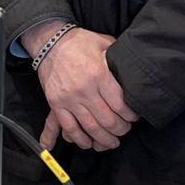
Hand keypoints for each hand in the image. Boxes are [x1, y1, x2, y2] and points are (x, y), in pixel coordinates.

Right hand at [29, 25, 133, 151]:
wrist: (50, 42)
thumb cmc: (80, 42)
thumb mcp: (105, 44)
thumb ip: (118, 61)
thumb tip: (134, 72)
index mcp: (99, 75)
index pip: (120, 105)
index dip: (130, 116)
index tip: (134, 117)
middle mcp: (84, 90)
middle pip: (107, 121)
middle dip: (120, 130)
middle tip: (125, 130)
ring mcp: (69, 99)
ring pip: (90, 128)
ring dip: (103, 140)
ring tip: (111, 143)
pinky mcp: (56, 104)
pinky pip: (69, 128)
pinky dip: (80, 139)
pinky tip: (88, 143)